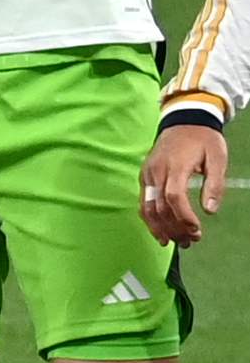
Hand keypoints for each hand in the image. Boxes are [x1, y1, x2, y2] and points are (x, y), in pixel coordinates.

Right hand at [144, 124, 226, 247]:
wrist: (183, 120)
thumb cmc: (203, 139)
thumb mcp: (218, 158)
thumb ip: (214, 184)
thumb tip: (210, 210)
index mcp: (176, 166)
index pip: (174, 197)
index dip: (183, 217)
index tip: (196, 230)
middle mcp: (156, 172)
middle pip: (160, 207)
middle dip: (174, 227)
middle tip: (190, 241)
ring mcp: (147, 175)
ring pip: (147, 207)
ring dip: (160, 228)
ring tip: (174, 242)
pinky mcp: (144, 177)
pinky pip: (143, 202)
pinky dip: (150, 219)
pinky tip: (160, 231)